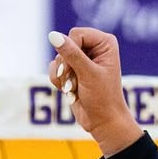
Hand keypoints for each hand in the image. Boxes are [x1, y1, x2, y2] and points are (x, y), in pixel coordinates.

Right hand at [47, 27, 141, 155]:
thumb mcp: (88, 74)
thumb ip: (70, 54)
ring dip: (63, 75)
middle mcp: (94, 47)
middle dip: (66, 65)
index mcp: (105, 43)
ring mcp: (82, 59)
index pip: (76, 34)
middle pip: (65, 44)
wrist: (103, 124)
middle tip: (74, 82)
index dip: (71, 51)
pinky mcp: (72, 71)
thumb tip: (52, 35)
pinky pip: (54, 67)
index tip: (75, 71)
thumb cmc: (103, 99)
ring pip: (58, 57)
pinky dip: (58, 80)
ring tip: (74, 88)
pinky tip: (70, 91)